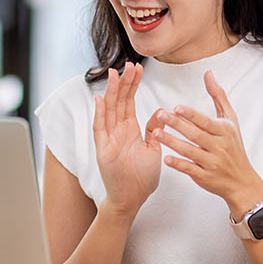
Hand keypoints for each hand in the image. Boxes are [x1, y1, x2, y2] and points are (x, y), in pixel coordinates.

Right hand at [93, 62, 166, 216]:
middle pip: (119, 101)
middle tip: (129, 65)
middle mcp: (118, 130)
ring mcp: (109, 139)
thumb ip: (154, 130)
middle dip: (124, 82)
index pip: (130, 101)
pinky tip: (101, 99)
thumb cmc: (142, 176)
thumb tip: (162, 113)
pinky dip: (100, 114)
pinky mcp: (103, 150)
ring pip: (109, 110)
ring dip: (111, 92)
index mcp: (130, 129)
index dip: (133, 84)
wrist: (132, 198)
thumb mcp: (153, 148)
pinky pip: (100, 128)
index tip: (137, 68)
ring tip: (114, 74)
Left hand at [154, 70, 262, 218]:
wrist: (241, 180)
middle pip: (196, 135)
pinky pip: (190, 169)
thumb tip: (208, 73)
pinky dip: (178, 164)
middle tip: (161, 115)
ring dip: (172, 142)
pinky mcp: (205, 177)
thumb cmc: (233, 146)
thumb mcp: (230, 119)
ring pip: (190, 151)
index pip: (206, 121)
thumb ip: (218, 96)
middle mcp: (219, 146)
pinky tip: (166, 158)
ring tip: (156, 133)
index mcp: (224, 131)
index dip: (191, 115)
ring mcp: (212, 163)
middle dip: (178, 125)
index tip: (177, 107)